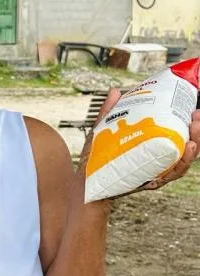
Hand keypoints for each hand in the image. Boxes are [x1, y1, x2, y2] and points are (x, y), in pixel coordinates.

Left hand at [81, 88, 199, 191]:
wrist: (85, 183)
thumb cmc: (95, 160)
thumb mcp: (103, 132)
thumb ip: (110, 112)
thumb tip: (115, 92)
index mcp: (150, 148)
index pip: (175, 136)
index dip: (188, 125)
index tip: (195, 111)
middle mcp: (156, 161)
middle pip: (184, 148)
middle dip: (196, 134)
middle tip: (197, 118)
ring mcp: (154, 172)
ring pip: (181, 161)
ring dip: (193, 147)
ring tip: (196, 133)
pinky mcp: (149, 180)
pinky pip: (169, 174)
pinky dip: (181, 162)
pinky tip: (187, 149)